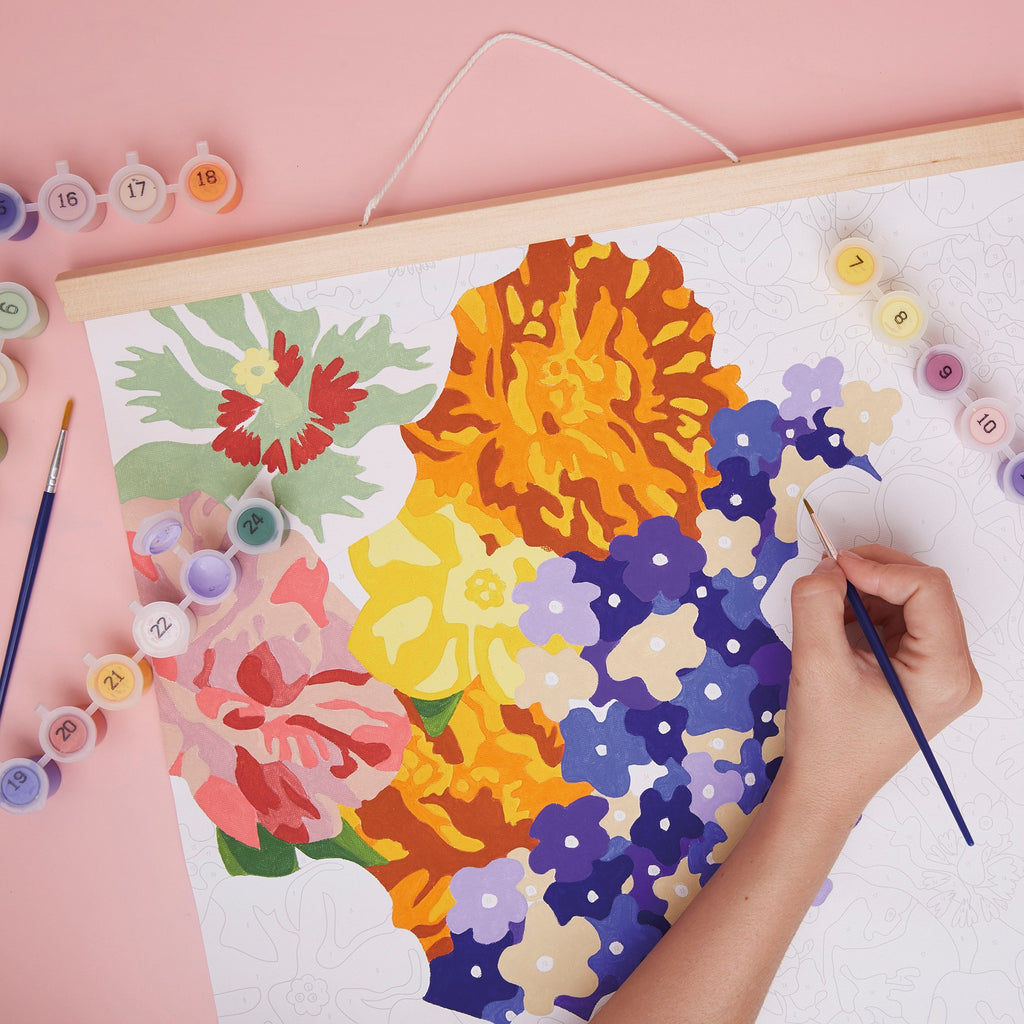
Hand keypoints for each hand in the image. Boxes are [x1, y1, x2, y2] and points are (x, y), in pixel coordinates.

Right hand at [780, 544, 981, 823]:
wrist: (825, 787)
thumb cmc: (828, 740)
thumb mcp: (815, 664)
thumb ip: (816, 604)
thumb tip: (827, 568)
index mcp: (944, 674)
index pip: (927, 590)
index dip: (880, 568)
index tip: (835, 568)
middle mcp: (954, 670)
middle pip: (923, 590)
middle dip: (872, 574)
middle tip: (827, 575)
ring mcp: (940, 670)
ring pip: (908, 599)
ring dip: (865, 591)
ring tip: (826, 608)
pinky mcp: (919, 669)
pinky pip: (898, 618)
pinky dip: (864, 608)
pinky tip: (836, 624)